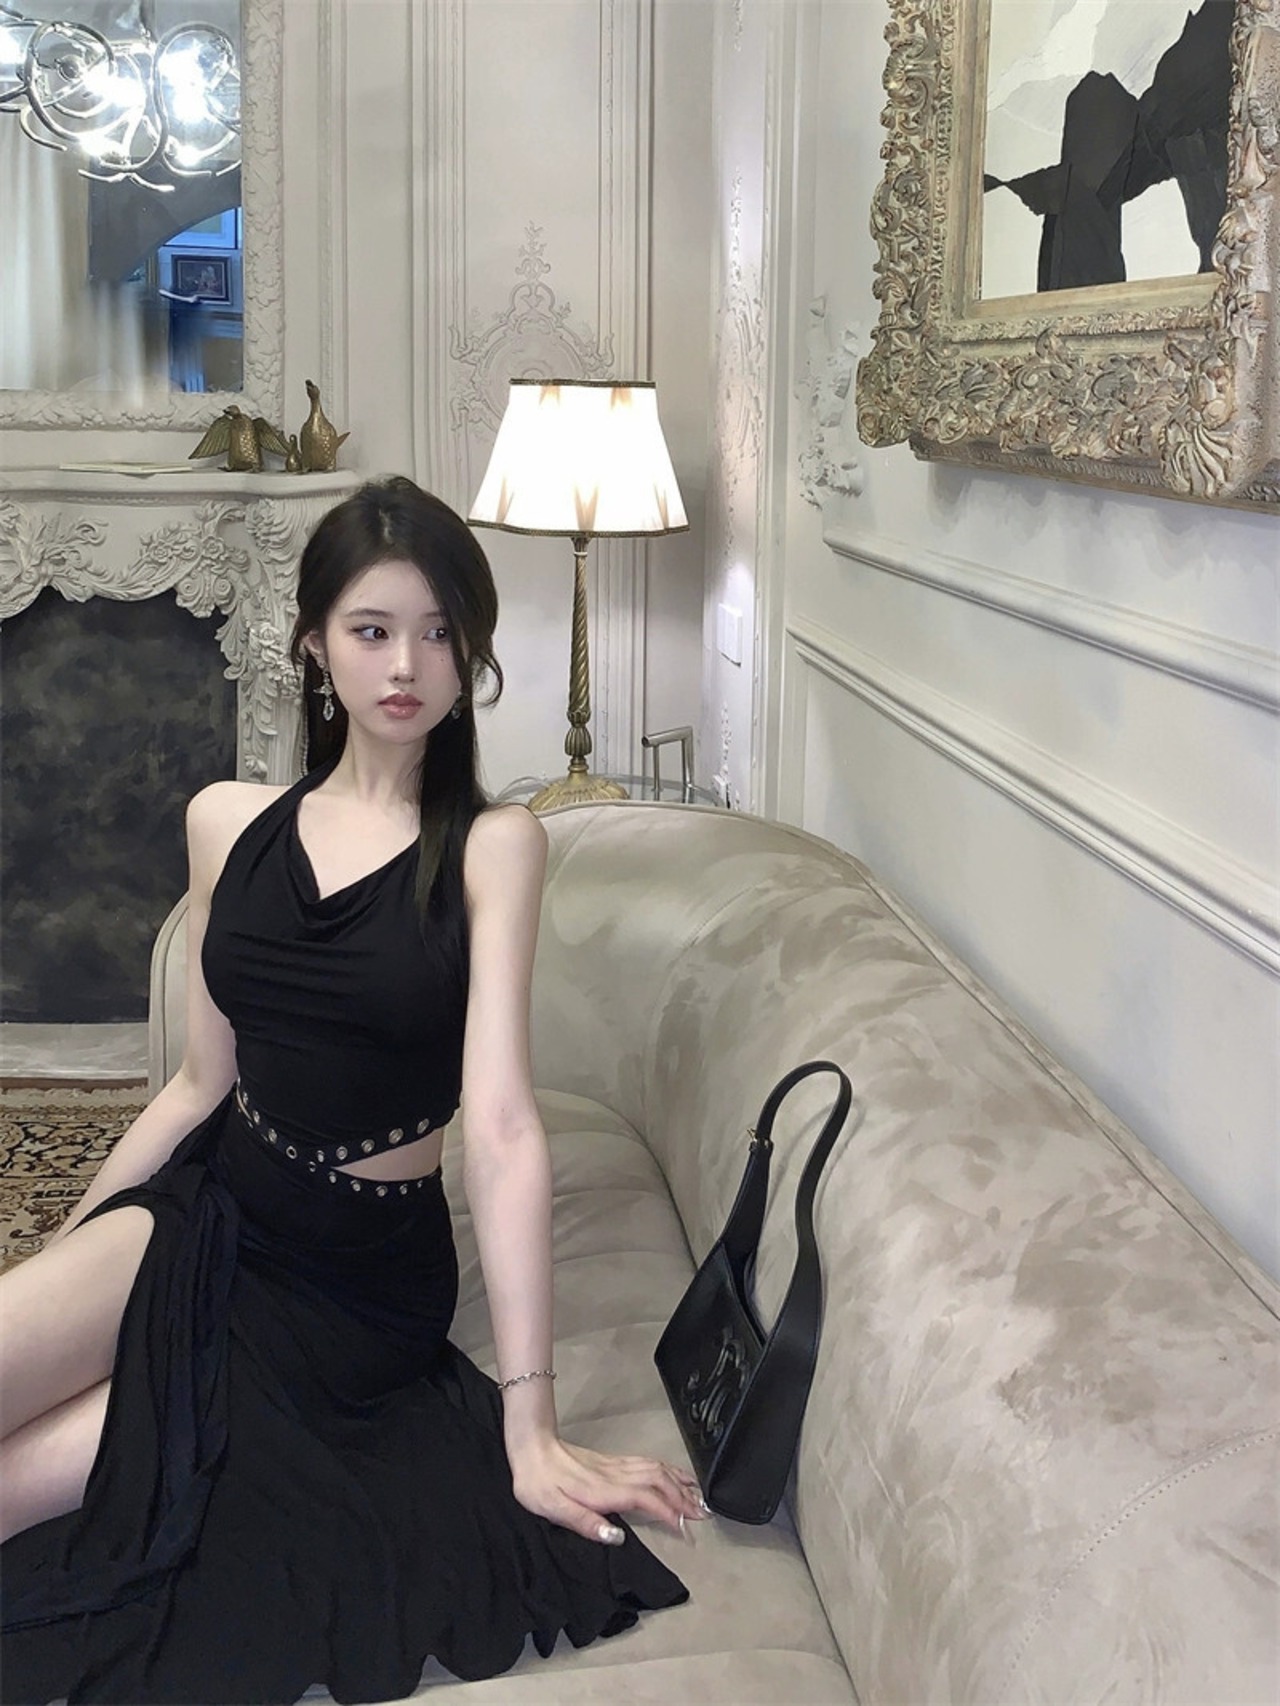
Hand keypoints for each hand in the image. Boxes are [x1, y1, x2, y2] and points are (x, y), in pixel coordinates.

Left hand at [507, 1434, 708, 1545]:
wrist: (530, 1447)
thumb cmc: (538, 1484)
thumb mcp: (554, 1509)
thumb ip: (586, 1524)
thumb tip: (619, 1537)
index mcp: (604, 1490)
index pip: (646, 1499)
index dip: (669, 1512)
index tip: (686, 1528)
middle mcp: (615, 1475)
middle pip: (659, 1482)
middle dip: (683, 1498)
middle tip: (704, 1515)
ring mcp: (615, 1465)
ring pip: (656, 1469)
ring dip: (679, 1482)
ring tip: (699, 1495)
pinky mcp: (612, 1461)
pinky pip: (647, 1463)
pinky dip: (667, 1469)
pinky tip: (673, 1474)